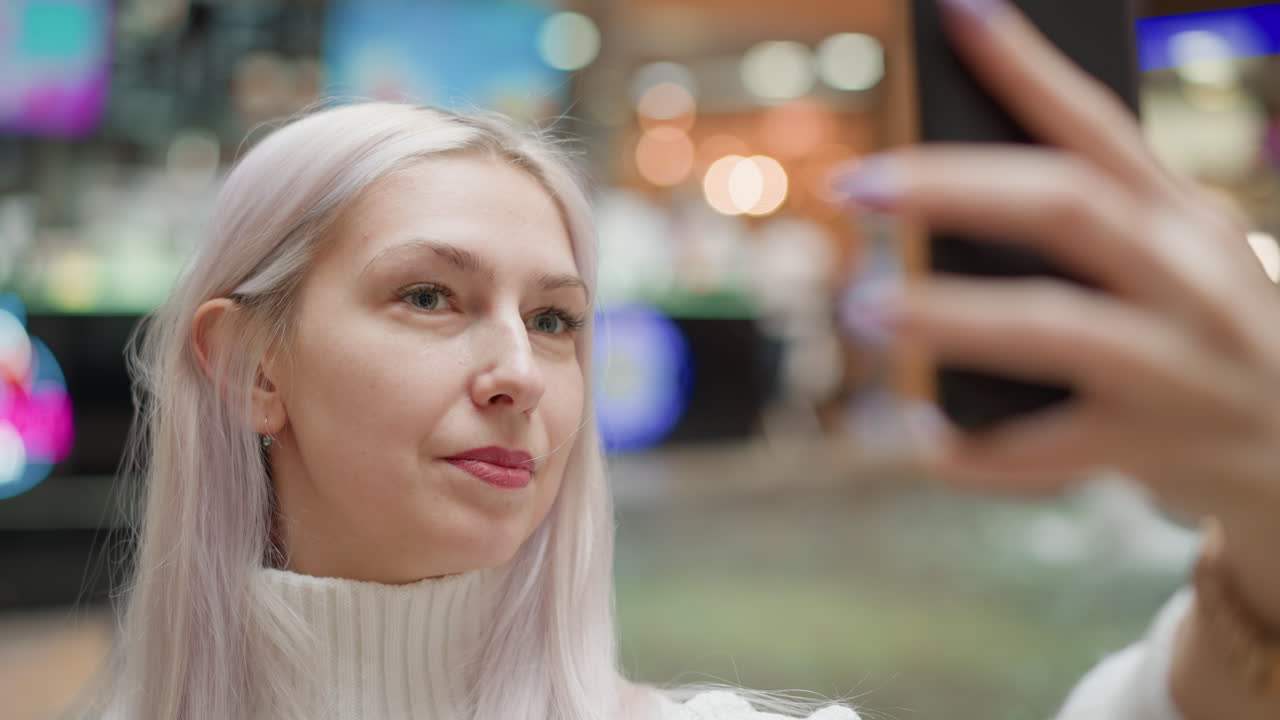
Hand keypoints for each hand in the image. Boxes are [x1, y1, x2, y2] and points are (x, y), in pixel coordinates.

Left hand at [837, 0, 1279, 628]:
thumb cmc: (1205, 337)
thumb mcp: (1173, 264)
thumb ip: (1090, 224)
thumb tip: (944, 190)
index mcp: (1182, 217)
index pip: (1098, 124)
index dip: (1025, 66)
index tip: (953, 12)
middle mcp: (1189, 279)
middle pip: (1067, 208)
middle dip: (953, 188)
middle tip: (854, 184)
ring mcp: (1178, 368)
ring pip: (1054, 328)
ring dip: (948, 316)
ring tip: (860, 307)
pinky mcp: (1155, 449)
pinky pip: (1046, 454)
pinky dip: (975, 451)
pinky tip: (923, 437)